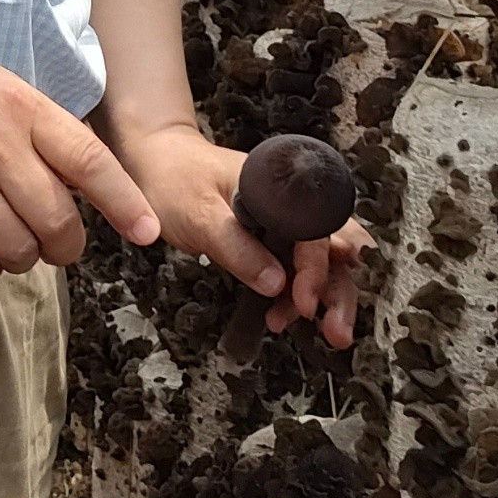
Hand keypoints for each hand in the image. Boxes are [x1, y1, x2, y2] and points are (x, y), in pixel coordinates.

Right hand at [0, 46, 162, 280]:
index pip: (90, 163)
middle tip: (54, 242)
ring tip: (1, 233)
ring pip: (20, 253)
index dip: (126, 203)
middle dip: (64, 244)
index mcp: (20, 108)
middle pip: (58, 223)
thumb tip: (82, 181)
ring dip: (21, 256)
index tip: (149, 232)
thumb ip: (39, 128)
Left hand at [116, 124, 367, 348]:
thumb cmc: (175, 179)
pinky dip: (296, 294)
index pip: (315, 231)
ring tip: (324, 335)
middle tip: (339, 333)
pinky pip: (294, 267)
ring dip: (324, 298)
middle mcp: (291, 204)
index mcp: (281, 188)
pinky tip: (283, 315)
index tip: (305, 304)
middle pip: (333, 248)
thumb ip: (236, 248)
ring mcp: (283, 221)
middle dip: (340, 292)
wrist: (157, 162)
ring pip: (320, 261)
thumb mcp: (199, 215)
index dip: (316, 269)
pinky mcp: (270, 238)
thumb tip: (276, 284)